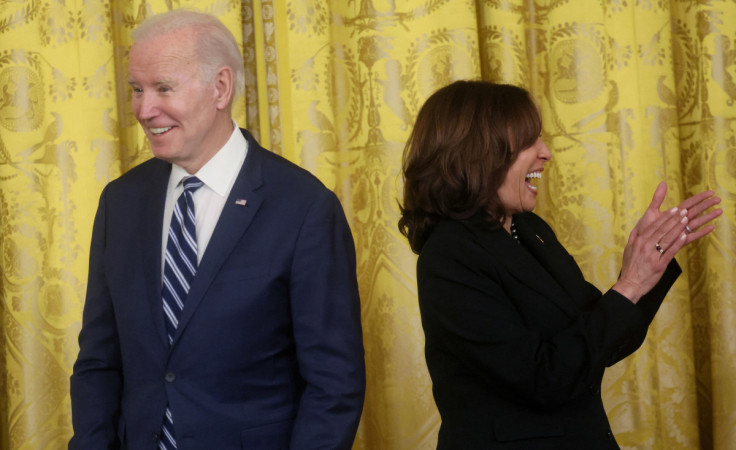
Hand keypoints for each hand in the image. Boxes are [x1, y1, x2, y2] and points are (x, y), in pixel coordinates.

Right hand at [613, 182, 721, 302]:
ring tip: (686, 219)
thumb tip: (639, 227)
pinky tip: (685, 236)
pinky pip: (670, 252)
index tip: (674, 209)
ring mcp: (653, 255)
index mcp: (639, 241)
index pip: (654, 226)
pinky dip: (678, 243)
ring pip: (667, 239)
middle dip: (674, 219)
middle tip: (684, 211)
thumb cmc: (630, 267)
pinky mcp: (659, 265)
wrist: (630, 284)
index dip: (665, 217)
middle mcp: (645, 246)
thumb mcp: (628, 250)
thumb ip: (634, 237)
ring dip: (678, 228)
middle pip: (662, 230)